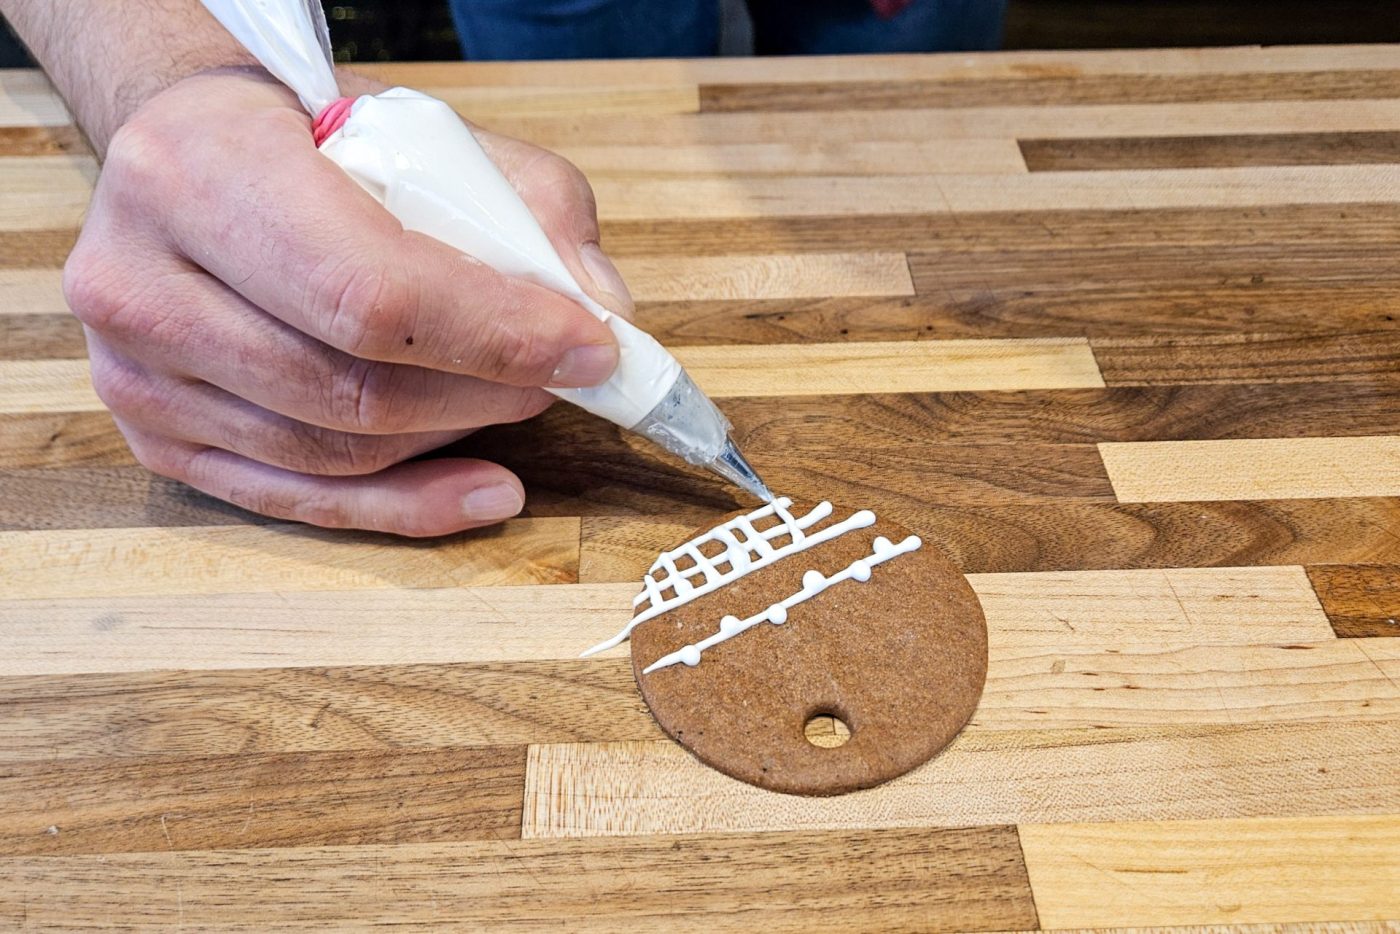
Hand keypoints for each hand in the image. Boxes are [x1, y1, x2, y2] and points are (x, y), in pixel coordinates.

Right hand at [64, 67, 634, 535]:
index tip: (587, 346)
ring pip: (333, 454)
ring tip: (521, 400)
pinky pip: (303, 502)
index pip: (366, 289)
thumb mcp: (432, 134)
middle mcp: (138, 282)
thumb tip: (603, 313)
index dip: (491, 332)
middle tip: (563, 376)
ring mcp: (136, 377)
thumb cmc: (316, 146)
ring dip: (455, 436)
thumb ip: (530, 208)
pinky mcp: (158, 440)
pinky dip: (409, 507)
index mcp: (196, 171)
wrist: (193, 161)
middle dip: (485, 391)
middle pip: (349, 388)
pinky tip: (487, 488)